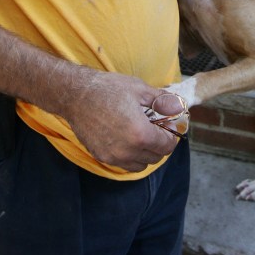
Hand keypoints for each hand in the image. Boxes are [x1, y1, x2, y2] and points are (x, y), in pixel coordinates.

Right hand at [61, 71, 184, 172]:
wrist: (75, 95)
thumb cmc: (108, 89)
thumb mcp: (139, 90)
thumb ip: (162, 102)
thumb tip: (179, 107)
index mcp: (141, 134)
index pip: (167, 146)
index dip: (171, 136)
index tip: (168, 126)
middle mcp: (128, 151)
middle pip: (156, 157)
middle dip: (160, 144)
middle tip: (156, 128)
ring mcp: (113, 156)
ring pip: (140, 164)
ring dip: (146, 153)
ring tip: (141, 134)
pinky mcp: (102, 157)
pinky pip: (124, 163)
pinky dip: (130, 155)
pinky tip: (126, 138)